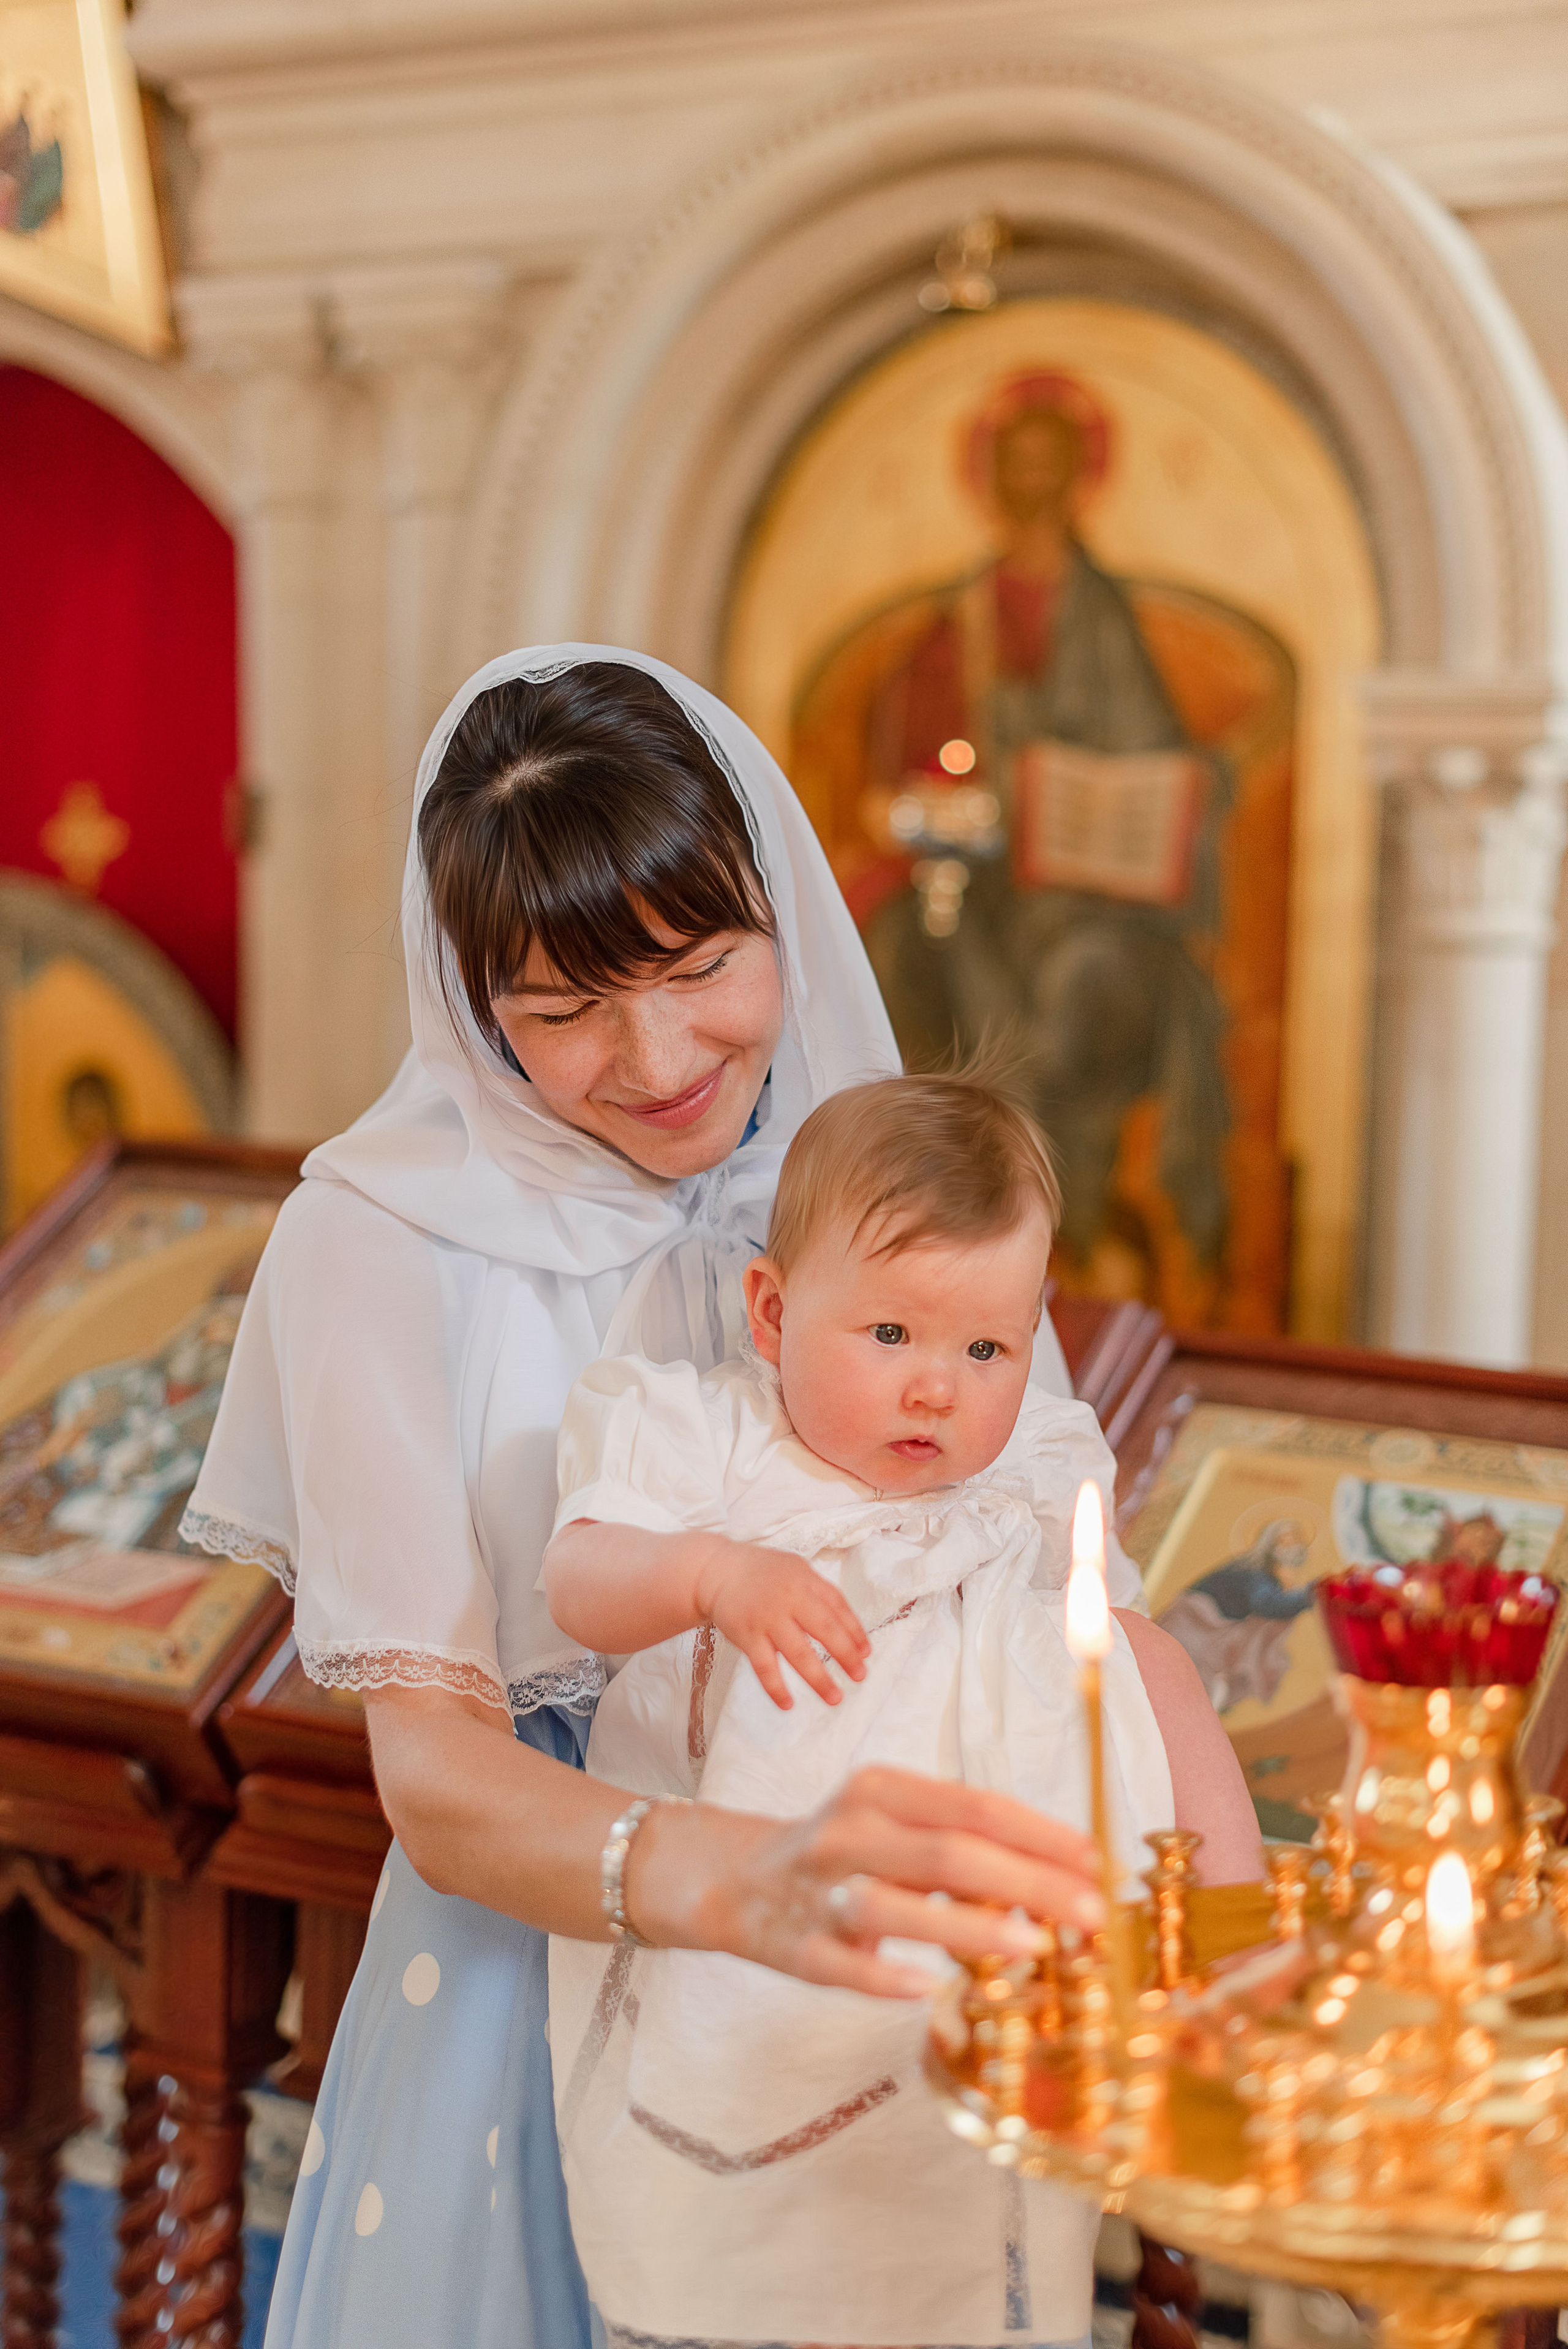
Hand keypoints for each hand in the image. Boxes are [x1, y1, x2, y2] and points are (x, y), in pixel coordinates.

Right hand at [629, 1765, 1107, 1997]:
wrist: (735, 1877)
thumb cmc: (844, 1851)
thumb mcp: (896, 1824)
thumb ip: (963, 1842)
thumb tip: (1060, 1873)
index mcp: (881, 1789)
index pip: (972, 1806)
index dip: (1038, 1833)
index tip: (1095, 1861)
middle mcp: (848, 1830)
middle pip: (947, 1853)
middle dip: (1026, 1881)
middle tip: (1089, 1912)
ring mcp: (817, 1889)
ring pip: (894, 1905)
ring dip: (965, 1927)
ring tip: (1032, 1945)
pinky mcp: (794, 1946)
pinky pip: (841, 1963)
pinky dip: (882, 1975)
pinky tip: (925, 1988)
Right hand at [692, 1535, 868, 1708]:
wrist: (716, 1570)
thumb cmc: (761, 1573)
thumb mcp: (794, 1569)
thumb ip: (817, 1592)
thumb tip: (847, 1627)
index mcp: (805, 1580)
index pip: (838, 1606)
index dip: (855, 1631)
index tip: (865, 1653)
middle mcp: (790, 1598)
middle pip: (826, 1630)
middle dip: (846, 1655)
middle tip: (860, 1676)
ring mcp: (768, 1618)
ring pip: (799, 1653)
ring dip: (819, 1679)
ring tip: (835, 1697)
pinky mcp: (747, 1636)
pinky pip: (765, 1667)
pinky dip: (776, 1688)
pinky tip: (787, 1704)